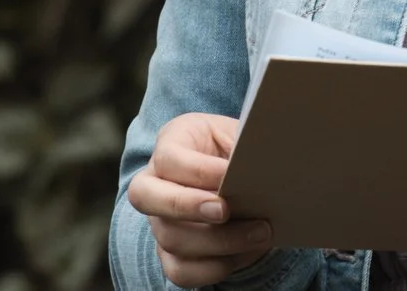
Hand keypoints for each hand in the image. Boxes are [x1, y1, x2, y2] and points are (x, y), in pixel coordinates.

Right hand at [125, 113, 274, 287]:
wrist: (240, 177)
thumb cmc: (237, 151)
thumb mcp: (239, 135)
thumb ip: (244, 146)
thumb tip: (261, 165)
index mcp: (171, 142)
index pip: (168, 157)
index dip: (198, 170)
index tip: (231, 174)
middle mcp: (154, 183)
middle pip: (146, 197)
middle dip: (186, 205)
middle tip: (225, 210)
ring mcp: (159, 222)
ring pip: (171, 239)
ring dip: (218, 241)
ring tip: (259, 232)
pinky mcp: (170, 254)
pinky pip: (181, 271)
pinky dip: (216, 267)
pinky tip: (246, 253)